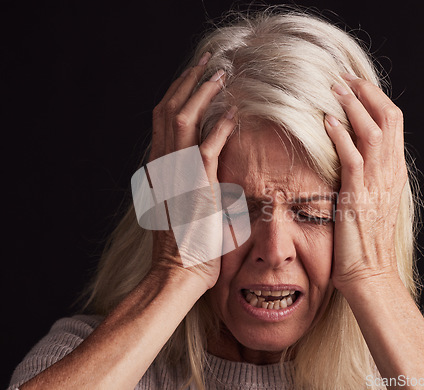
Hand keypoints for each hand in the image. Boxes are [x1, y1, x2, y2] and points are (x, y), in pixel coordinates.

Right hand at [149, 52, 235, 289]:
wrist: (178, 273)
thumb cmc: (188, 244)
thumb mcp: (186, 207)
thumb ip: (194, 182)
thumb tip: (214, 169)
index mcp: (159, 168)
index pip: (164, 119)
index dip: (179, 93)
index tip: (196, 77)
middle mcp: (162, 166)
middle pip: (168, 110)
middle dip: (189, 82)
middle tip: (208, 62)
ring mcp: (175, 175)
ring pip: (182, 120)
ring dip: (202, 94)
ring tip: (220, 74)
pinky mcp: (193, 187)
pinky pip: (206, 148)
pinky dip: (219, 128)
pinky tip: (233, 113)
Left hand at [324, 73, 407, 293]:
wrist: (369, 274)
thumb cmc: (365, 242)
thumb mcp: (372, 202)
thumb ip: (367, 176)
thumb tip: (351, 155)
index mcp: (394, 173)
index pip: (393, 124)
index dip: (375, 99)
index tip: (355, 85)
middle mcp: (390, 173)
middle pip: (388, 119)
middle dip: (366, 93)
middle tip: (344, 78)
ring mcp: (376, 184)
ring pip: (372, 132)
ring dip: (353, 107)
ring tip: (334, 89)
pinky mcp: (358, 196)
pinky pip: (352, 158)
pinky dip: (340, 136)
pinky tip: (326, 121)